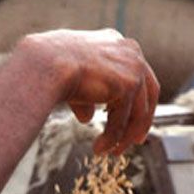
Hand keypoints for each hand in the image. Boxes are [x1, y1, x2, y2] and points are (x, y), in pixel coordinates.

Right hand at [18, 29, 159, 154]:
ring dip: (124, 136)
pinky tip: (98, 148)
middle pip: (148, 93)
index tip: (133, 119)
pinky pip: (123, 120)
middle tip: (135, 140)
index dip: (138, 100)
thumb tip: (87, 117)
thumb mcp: (72, 77)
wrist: (45, 64)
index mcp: (117, 42)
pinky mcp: (129, 85)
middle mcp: (131, 51)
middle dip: (141, 120)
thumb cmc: (51, 66)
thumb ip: (86, 96)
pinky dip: (112, 138)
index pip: (138, 74)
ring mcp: (133, 67)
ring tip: (111, 151)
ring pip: (137, 112)